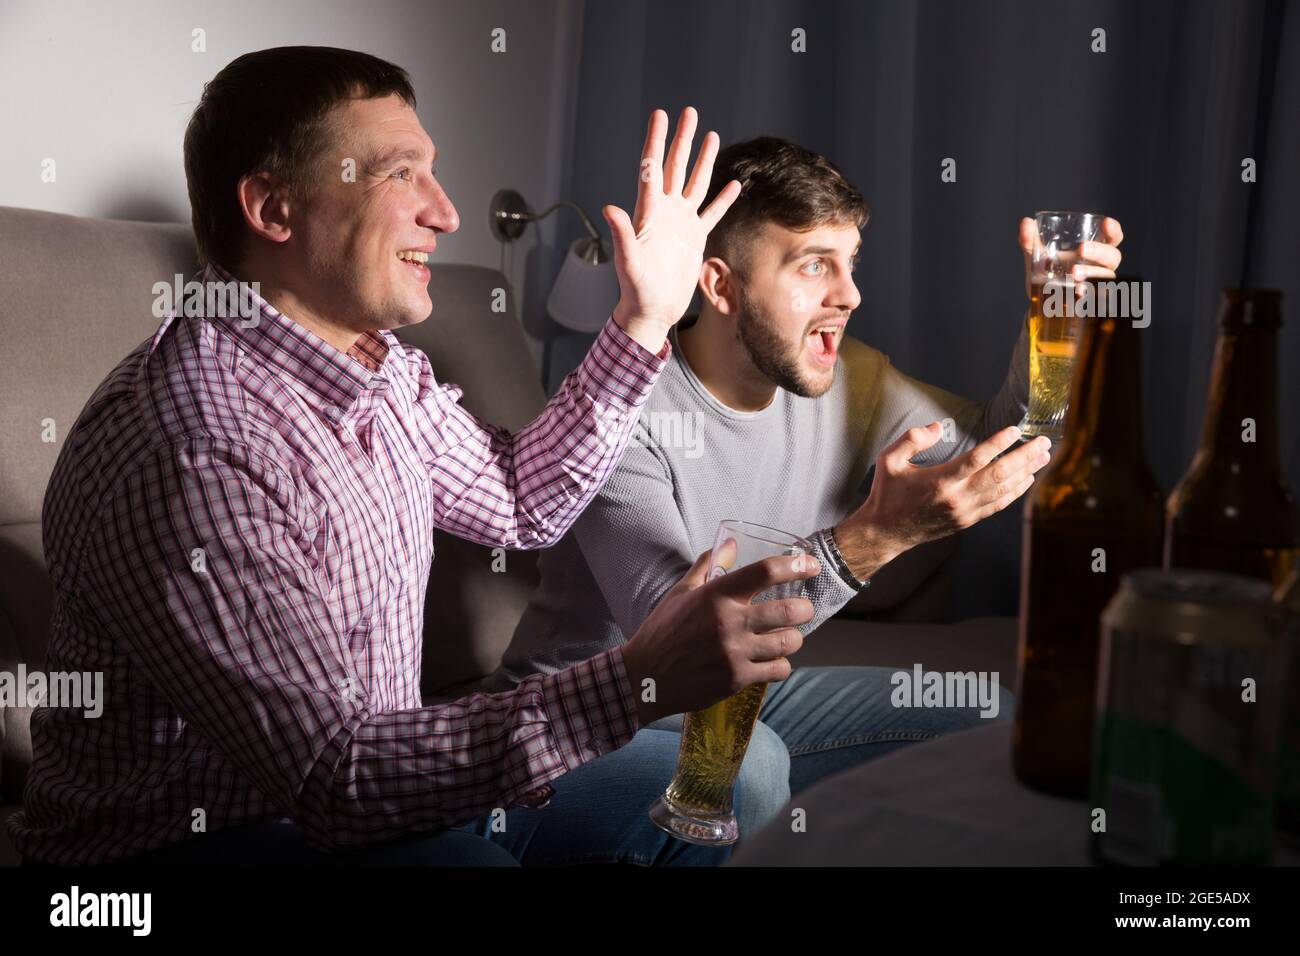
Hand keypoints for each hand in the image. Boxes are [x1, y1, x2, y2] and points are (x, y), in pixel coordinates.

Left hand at [605, 107, 741, 353]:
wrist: (652, 311)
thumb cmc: (636, 290)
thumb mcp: (629, 262)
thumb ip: (622, 235)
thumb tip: (609, 208)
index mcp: (647, 213)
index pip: (651, 168)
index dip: (655, 141)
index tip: (661, 115)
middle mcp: (664, 213)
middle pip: (674, 167)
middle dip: (681, 139)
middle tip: (689, 112)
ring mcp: (680, 224)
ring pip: (695, 184)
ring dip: (702, 159)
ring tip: (711, 134)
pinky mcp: (694, 238)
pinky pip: (711, 213)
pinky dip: (723, 199)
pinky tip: (734, 183)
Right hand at [619, 549, 819, 725]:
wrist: (644, 677)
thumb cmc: (663, 631)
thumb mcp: (681, 592)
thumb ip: (708, 565)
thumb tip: (730, 542)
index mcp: (716, 595)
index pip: (765, 572)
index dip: (795, 566)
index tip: (811, 566)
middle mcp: (728, 622)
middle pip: (788, 611)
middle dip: (804, 609)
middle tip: (802, 609)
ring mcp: (734, 653)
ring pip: (788, 643)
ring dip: (794, 638)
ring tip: (788, 636)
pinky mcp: (736, 679)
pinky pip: (778, 670)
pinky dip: (781, 665)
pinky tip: (772, 661)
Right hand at [834, 423, 1051, 577]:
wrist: (886, 531)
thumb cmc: (888, 493)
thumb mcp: (889, 460)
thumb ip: (911, 439)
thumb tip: (936, 427)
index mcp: (939, 481)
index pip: (976, 458)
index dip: (998, 444)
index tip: (1015, 430)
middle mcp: (956, 497)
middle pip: (1000, 475)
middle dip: (1025, 457)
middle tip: (1043, 443)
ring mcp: (965, 511)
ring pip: (1003, 490)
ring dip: (1026, 472)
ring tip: (1043, 457)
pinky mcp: (968, 520)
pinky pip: (998, 505)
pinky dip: (1016, 492)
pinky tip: (1027, 480)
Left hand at [1019, 216, 1123, 298]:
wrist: (1038, 299)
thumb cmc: (1046, 271)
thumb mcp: (1037, 254)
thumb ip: (1030, 239)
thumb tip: (1026, 222)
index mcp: (1094, 250)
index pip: (1113, 238)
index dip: (1113, 230)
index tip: (1106, 223)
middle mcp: (1100, 266)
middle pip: (1113, 257)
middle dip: (1100, 251)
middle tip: (1082, 249)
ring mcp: (1097, 285)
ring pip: (1106, 277)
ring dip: (1092, 273)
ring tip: (1073, 273)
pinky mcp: (1090, 301)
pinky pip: (1097, 299)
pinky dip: (1089, 295)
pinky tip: (1078, 293)